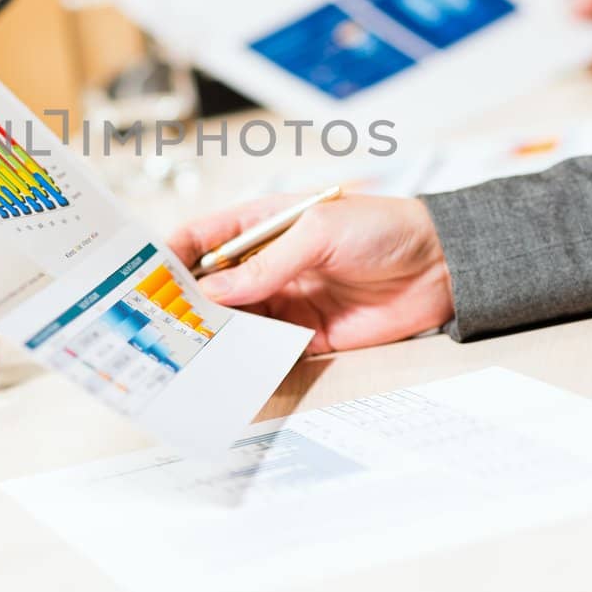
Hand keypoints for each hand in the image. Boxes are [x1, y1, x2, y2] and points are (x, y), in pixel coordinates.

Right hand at [168, 195, 452, 354]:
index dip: (174, 254)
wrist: (441, 263)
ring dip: (215, 333)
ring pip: (236, 320)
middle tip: (161, 322)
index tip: (149, 276)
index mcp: (263, 225)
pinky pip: (269, 348)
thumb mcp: (318, 233)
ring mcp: (287, 299)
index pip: (205, 238)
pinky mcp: (308, 334)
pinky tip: (231, 366)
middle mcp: (268, 263)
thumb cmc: (382, 227)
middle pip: (213, 285)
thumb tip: (217, 289)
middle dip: (187, 302)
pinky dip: (249, 357)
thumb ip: (266, 264)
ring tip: (189, 348)